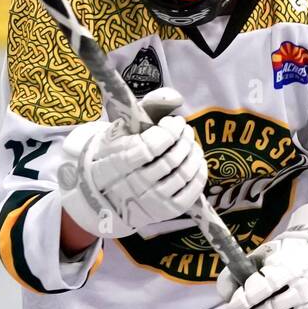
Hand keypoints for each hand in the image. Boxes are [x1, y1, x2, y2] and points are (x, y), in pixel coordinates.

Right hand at [56, 88, 207, 236]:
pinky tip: (197, 160)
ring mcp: (153, 200)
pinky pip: (192, 192)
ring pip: (184, 174)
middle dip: (184, 139)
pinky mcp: (167, 211)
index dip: (170, 131)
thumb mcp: (123, 127)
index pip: (153, 146)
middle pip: (171, 160)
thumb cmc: (117, 153)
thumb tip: (176, 98)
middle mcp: (136, 185)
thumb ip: (148, 107)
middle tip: (186, 130)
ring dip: (194, 153)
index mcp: (120, 162)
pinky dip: (200, 173)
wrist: (107, 192)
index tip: (173, 122)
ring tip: (191, 143)